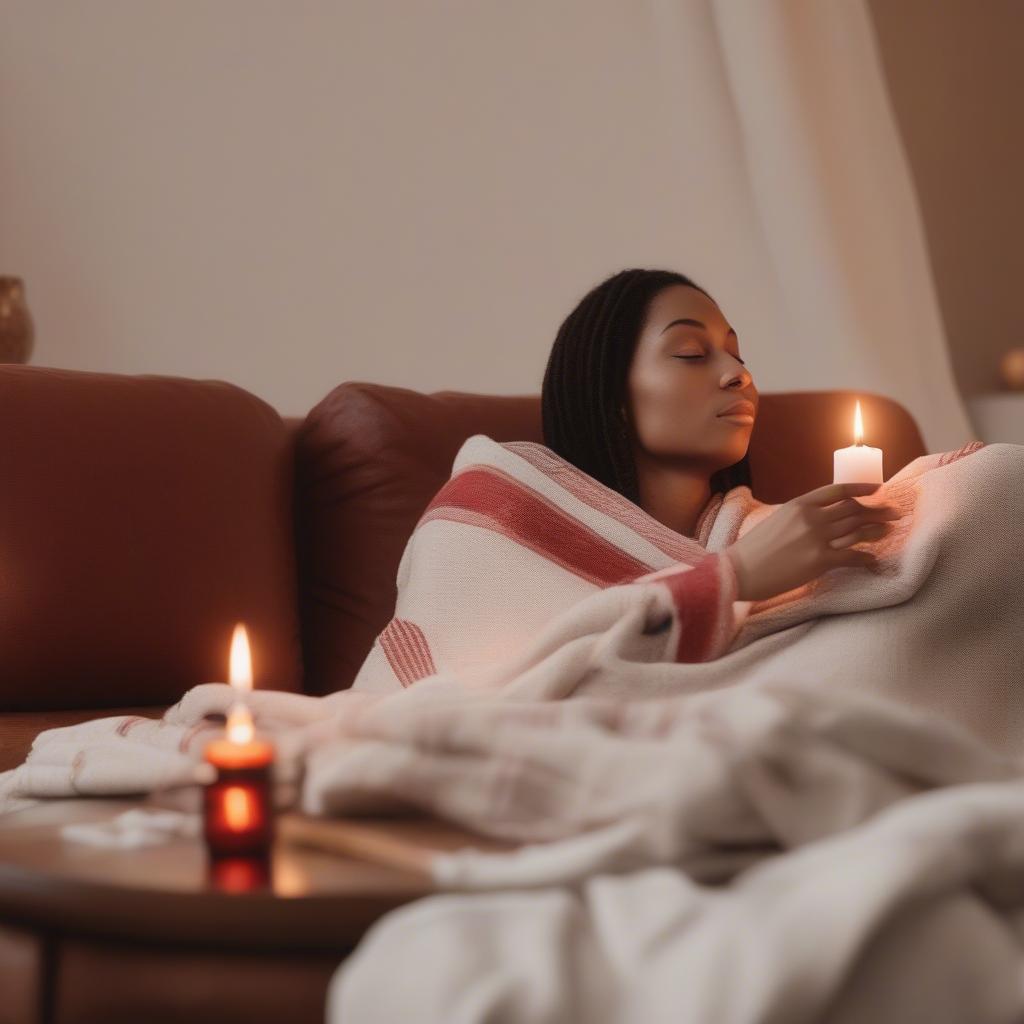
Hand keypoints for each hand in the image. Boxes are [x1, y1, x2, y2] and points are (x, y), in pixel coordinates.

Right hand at [724, 482, 901, 601]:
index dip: (861, 488)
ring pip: (857, 529)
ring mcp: (816, 538)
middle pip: (853, 509)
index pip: (838, 490)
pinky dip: (866, 557)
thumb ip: (800, 516)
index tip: (878, 489)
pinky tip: (872, 560)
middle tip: (893, 512)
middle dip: (877, 510)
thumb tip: (822, 518)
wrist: (739, 570)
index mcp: (799, 505)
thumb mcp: (776, 521)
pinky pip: (852, 555)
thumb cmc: (753, 549)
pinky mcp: (819, 560)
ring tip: (889, 530)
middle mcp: (811, 518)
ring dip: (877, 530)